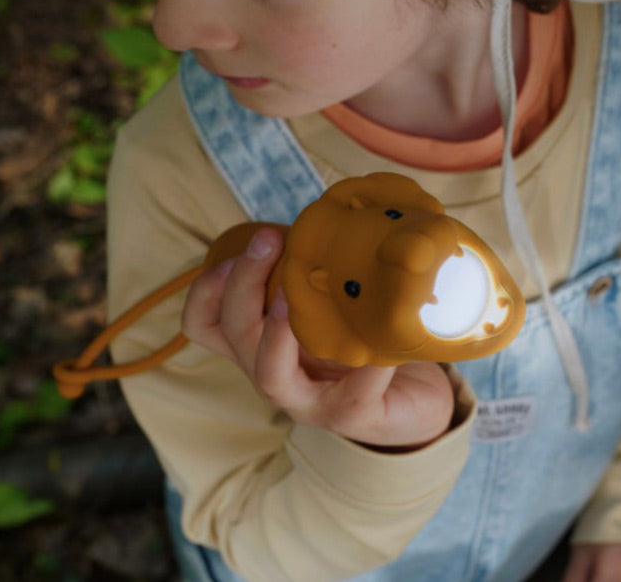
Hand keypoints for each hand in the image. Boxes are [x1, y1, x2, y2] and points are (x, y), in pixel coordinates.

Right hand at [181, 227, 454, 448]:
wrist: (415, 394)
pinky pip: (351, 398)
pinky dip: (366, 371)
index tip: (230, 253)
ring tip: (292, 296)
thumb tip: (337, 204)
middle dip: (241, 282)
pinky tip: (382, 349)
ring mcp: (309, 399)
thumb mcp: (334, 295)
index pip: (205, 323)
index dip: (205, 289)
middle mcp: (275, 369)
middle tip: (268, 240)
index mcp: (263, 339)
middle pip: (233, 333)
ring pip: (269, 375)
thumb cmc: (366, 336)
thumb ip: (320, 262)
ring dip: (274, 333)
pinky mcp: (351, 417)